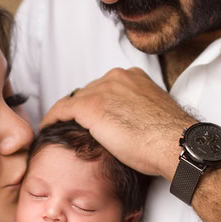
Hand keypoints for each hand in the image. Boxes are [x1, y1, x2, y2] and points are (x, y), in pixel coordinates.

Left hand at [39, 67, 194, 179]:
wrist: (172, 143)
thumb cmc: (168, 138)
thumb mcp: (152, 115)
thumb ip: (137, 112)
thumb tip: (129, 126)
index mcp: (133, 78)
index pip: (105, 88)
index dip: (96, 104)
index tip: (91, 119)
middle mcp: (116, 78)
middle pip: (88, 92)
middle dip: (81, 110)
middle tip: (75, 128)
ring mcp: (102, 90)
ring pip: (75, 101)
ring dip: (68, 116)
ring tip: (62, 130)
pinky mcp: (89, 107)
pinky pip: (61, 109)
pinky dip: (52, 118)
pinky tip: (48, 128)